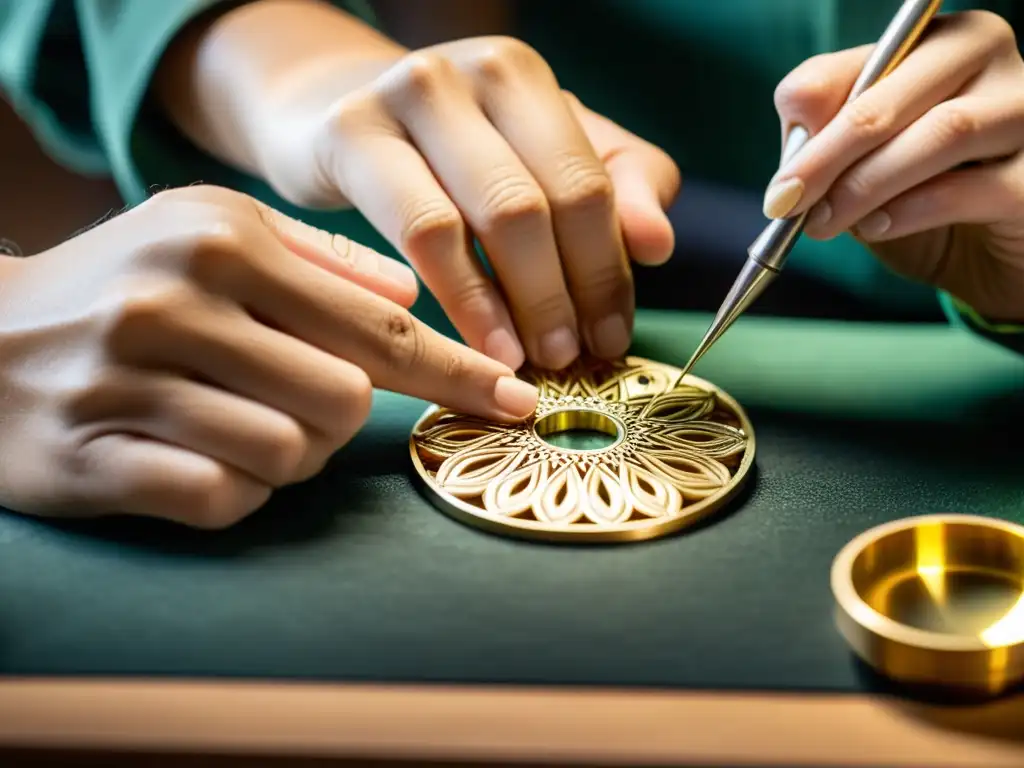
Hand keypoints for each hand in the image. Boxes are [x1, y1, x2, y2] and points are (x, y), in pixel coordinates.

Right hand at [0, 186, 536, 527]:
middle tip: (297, 399)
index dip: (457, 372)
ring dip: (286, 454)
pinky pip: (221, 499)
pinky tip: (196, 455)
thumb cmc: (125, 280)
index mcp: (222, 240)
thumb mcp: (212, 230)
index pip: (377, 328)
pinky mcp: (94, 459)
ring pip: (288, 456)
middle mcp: (175, 303)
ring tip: (235, 420)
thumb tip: (410, 297)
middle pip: (342, 402)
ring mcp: (129, 384)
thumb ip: (321, 260)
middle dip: (343, 420)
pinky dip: (233, 489)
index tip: (516, 403)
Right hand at [257, 31, 680, 369]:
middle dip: (558, 295)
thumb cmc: (454, 149)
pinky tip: (472, 344)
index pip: (585, 184)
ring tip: (524, 363)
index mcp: (521, 77)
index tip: (612, 336)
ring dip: (505, 307)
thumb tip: (657, 244)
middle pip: (530, 206)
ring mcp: (399, 100)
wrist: (332, 109)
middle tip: (568, 358)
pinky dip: (454, 297)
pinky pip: (412, 235)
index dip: (606, 270)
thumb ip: (616, 186)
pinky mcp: (347, 137)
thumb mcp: (542, 154)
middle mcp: (463, 76)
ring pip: (467, 224)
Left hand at [766, 10, 1023, 322]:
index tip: (779, 184)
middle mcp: (990, 60)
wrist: (985, 253)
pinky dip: (914, 211)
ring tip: (827, 222)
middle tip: (787, 205)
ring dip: (867, 186)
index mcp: (938, 44)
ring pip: (941, 133)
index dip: (810, 118)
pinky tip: (880, 228)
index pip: (862, 62)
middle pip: (890, 95)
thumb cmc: (917, 195)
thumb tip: (799, 109)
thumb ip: (827, 131)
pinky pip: (974, 187)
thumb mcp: (860, 163)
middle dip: (827, 157)